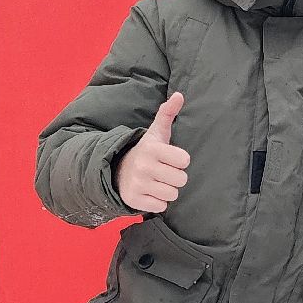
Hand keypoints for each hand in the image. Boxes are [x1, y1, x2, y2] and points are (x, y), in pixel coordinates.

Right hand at [115, 92, 190, 213]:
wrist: (118, 170)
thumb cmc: (147, 151)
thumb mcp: (156, 132)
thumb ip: (168, 113)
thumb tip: (180, 95)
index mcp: (152, 149)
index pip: (184, 160)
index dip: (180, 160)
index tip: (170, 158)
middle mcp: (143, 166)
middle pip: (181, 180)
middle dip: (175, 177)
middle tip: (164, 172)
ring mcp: (138, 184)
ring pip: (172, 194)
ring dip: (167, 190)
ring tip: (157, 182)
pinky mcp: (134, 200)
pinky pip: (161, 207)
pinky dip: (158, 202)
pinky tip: (150, 192)